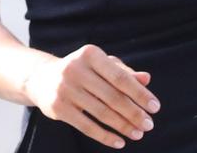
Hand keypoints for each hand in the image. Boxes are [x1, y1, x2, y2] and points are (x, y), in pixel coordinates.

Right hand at [24, 44, 159, 147]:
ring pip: (101, 112)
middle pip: (112, 96)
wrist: (41, 78)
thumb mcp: (101, 65)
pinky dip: (104, 136)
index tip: (155, 107)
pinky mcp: (57, 108)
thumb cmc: (81, 70)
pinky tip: (119, 142)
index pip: (120, 77)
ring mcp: (65, 89)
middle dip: (133, 113)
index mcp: (91, 54)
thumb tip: (147, 79)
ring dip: (122, 126)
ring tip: (138, 134)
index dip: (139, 93)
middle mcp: (76, 69)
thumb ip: (124, 72)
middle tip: (149, 125)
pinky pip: (86, 126)